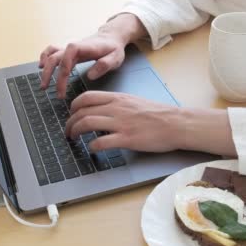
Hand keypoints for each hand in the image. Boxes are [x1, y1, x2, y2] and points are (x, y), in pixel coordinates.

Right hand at [39, 13, 146, 97]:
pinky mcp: (68, 51)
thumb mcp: (115, 57)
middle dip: (50, 74)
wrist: (111, 37)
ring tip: (43, 85)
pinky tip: (41, 66)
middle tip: (50, 91)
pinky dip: (44, 57)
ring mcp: (69, 49)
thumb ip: (105, 65)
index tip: (62, 85)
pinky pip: (52, 51)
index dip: (63, 69)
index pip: (68, 55)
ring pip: (51, 55)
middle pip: (56, 58)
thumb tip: (90, 76)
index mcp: (84, 47)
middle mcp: (73, 47)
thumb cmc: (113, 48)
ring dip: (45, 69)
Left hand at [64, 91, 238, 156]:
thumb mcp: (134, 102)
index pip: (86, 97)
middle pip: (82, 111)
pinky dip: (91, 146)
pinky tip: (92, 149)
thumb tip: (103, 111)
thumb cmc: (159, 114)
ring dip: (75, 132)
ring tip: (73, 139)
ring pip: (86, 124)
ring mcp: (121, 123)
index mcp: (118, 98)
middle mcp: (116, 108)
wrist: (176, 123)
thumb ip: (117, 105)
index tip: (72, 114)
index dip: (73, 106)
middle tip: (68, 131)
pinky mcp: (127, 139)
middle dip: (70, 122)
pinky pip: (101, 141)